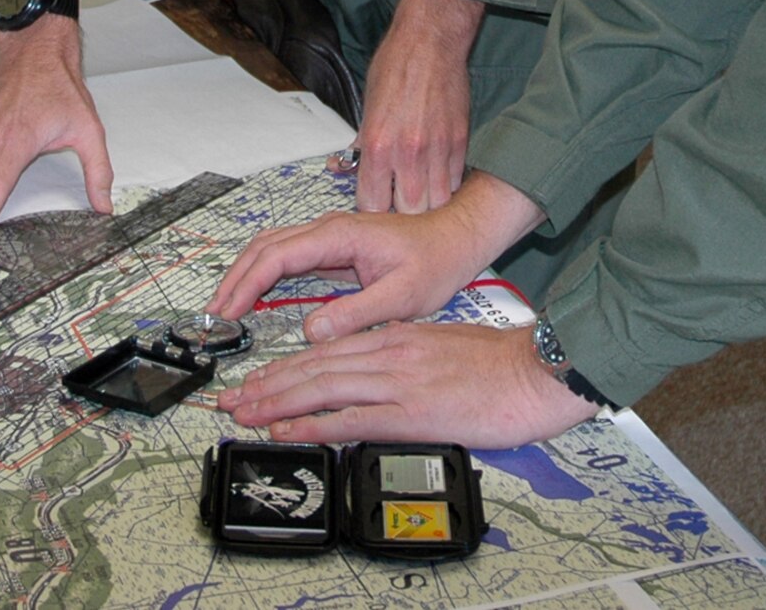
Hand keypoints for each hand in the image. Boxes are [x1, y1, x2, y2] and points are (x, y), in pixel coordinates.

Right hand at [207, 172, 545, 340]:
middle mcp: (329, 230)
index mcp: (340, 235)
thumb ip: (356, 313)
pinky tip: (256, 297)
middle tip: (214, 315)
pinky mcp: (333, 248)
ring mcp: (329, 236)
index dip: (246, 283)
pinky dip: (264, 274)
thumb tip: (314, 332)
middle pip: (265, 247)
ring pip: (272, 248)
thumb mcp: (401, 295)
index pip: (277, 255)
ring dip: (245, 274)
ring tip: (225, 308)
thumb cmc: (435, 261)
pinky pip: (287, 257)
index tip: (227, 311)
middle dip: (235, 278)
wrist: (456, 239)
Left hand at [216, 321, 598, 446]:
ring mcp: (397, 381)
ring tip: (243, 413)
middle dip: (267, 383)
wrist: (533, 372)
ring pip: (321, 388)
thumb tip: (377, 378)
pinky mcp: (410, 411)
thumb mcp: (444, 346)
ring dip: (275, 402)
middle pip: (314, 367)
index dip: (288, 366)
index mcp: (398, 335)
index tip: (259, 378)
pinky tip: (285, 430)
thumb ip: (406, 357)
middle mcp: (389, 353)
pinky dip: (311, 424)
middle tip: (232, 398)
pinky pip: (348, 418)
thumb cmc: (499, 363)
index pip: (329, 349)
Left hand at [352, 0, 482, 213]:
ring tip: (420, 196)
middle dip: (401, 214)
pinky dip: (445, 185)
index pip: (372, 205)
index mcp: (379, 146)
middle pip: (408, 213)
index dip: (372, 210)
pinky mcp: (460, 141)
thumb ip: (362, 143)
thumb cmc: (394, 67)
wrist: (429, 40)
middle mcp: (409, 153)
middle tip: (397, 204)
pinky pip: (454, 181)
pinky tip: (437, 177)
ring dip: (427, 203)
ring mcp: (438, 150)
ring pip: (437, 203)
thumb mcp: (367, 106)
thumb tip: (346, 167)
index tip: (374, 203)